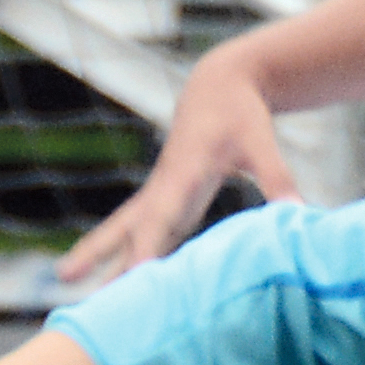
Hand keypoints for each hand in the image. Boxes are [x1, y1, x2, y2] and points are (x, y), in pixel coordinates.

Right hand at [54, 48, 302, 288]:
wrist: (216, 85)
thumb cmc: (240, 113)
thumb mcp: (260, 141)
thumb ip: (277, 177)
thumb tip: (298, 212)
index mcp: (182, 173)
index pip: (160, 217)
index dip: (147, 247)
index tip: (134, 277)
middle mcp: (164, 187)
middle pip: (126, 227)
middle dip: (98, 253)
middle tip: (66, 278)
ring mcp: (161, 194)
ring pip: (124, 229)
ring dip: (98, 255)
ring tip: (65, 278)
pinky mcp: (167, 200)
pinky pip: (141, 232)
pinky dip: (127, 255)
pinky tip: (118, 280)